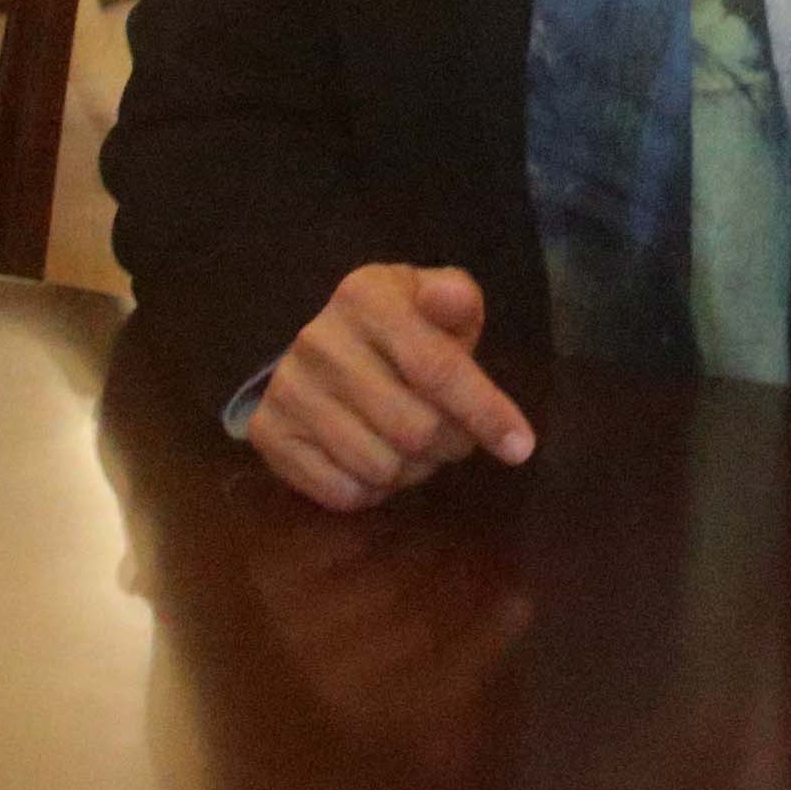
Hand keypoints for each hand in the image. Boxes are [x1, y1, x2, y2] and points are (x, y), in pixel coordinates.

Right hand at [248, 264, 535, 512]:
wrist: (321, 341)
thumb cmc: (400, 321)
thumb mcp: (433, 297)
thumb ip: (456, 299)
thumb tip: (450, 298)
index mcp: (367, 298)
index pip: (437, 369)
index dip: (486, 413)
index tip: (522, 447)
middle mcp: (319, 342)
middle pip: (416, 430)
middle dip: (453, 444)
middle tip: (457, 436)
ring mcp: (287, 390)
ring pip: (381, 467)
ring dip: (416, 470)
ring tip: (418, 446)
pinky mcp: (268, 434)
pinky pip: (341, 492)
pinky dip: (375, 490)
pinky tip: (380, 460)